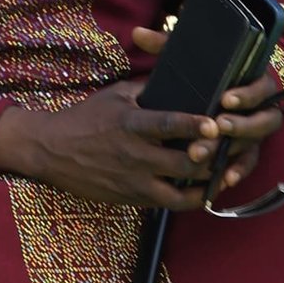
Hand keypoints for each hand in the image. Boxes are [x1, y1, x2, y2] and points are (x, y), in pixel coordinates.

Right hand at [0, 63, 220, 212]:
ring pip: (179, 192)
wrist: (53, 151)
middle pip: (183, 163)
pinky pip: (167, 204)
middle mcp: (135, 155)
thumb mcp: (116, 94)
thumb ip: (149, 89)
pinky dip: (188, 199)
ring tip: (223, 174)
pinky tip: (203, 191)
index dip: (193, 126)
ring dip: (205, 184)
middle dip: (210, 159)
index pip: (167, 125)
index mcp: (131, 124)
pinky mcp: (132, 198)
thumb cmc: (88, 117)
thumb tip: (180, 78)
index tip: (214, 124)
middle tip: (230, 150)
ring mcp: (134, 181)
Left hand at [133, 25, 283, 198]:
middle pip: (264, 119)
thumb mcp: (188, 56)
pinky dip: (237, 170)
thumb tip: (138, 34)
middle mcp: (259, 106)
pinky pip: (248, 163)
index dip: (247, 94)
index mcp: (252, 79)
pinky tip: (224, 179)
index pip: (262, 87)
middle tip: (217, 126)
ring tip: (207, 153)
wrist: (209, 93)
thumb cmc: (200, 72)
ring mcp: (255, 130)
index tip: (224, 98)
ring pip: (254, 143)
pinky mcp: (247, 150)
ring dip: (234, 149)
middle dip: (241, 125)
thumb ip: (166, 45)